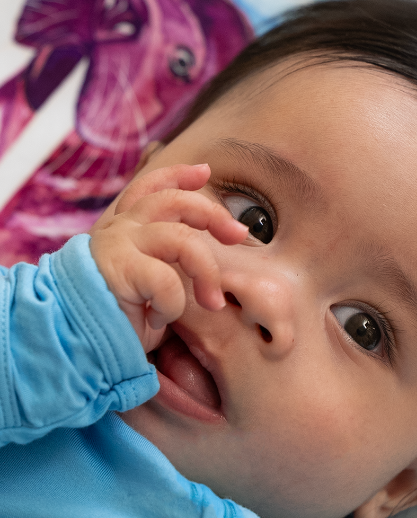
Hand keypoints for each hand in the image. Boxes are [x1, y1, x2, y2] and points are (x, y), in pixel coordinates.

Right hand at [90, 163, 248, 352]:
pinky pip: (166, 280)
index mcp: (126, 228)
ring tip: (212, 302)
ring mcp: (118, 246)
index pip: (151, 189)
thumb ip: (173, 263)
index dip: (178, 176)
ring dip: (206, 272)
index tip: (204, 171)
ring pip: (182, 240)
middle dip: (213, 215)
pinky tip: (158, 319)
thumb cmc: (120, 320)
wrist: (78, 346)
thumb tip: (216, 252)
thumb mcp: (153, 285)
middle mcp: (121, 230)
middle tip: (237, 235)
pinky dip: (172, 304)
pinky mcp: (118, 269)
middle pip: (175, 202)